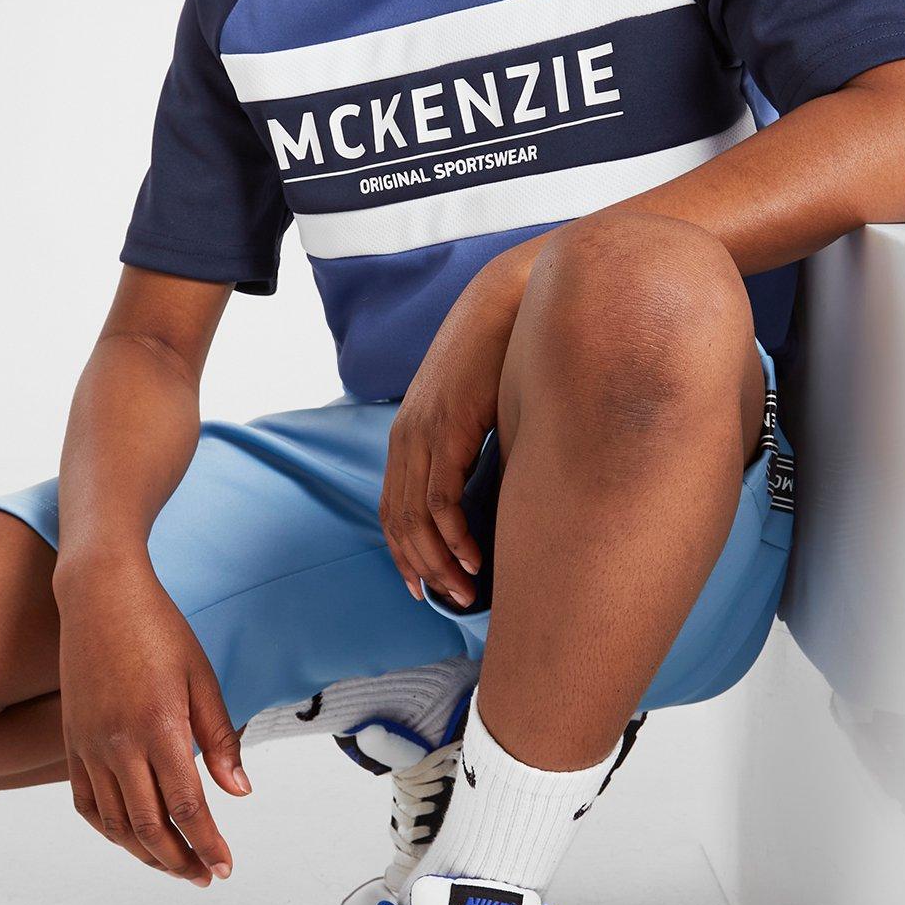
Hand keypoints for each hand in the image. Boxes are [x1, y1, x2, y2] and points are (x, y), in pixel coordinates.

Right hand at [55, 556, 249, 885]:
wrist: (100, 596)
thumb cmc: (159, 630)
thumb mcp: (202, 678)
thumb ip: (220, 739)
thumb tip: (239, 792)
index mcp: (159, 727)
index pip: (186, 807)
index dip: (207, 844)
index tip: (225, 866)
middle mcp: (118, 744)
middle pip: (149, 827)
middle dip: (180, 861)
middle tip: (205, 877)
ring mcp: (89, 746)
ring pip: (115, 824)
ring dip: (146, 855)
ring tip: (175, 866)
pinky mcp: (72, 742)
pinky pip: (87, 803)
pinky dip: (109, 831)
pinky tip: (132, 838)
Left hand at [380, 249, 528, 607]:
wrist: (510, 303)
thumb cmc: (504, 354)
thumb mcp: (479, 405)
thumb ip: (475, 443)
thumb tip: (495, 484)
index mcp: (409, 434)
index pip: (393, 508)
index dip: (405, 553)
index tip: (424, 586)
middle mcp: (406, 438)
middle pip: (398, 522)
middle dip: (422, 569)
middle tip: (451, 600)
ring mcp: (422, 434)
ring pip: (416, 519)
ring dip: (440, 563)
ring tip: (467, 591)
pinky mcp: (447, 431)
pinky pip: (441, 499)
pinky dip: (454, 538)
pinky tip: (475, 560)